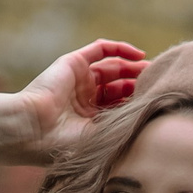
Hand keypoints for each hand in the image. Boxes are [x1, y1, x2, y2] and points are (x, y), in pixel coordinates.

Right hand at [0, 39, 146, 165]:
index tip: (158, 102)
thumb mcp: (101, 138)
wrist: (33, 130)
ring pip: (113, 67)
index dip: (138, 102)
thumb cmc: (66, 143)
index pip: (120, 106)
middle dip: (139, 83)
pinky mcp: (73, 63)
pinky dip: (119, 48)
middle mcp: (84, 99)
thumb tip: (153, 124)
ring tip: (152, 69)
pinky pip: (100, 49)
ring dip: (133, 67)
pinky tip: (139, 55)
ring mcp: (78, 80)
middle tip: (159, 83)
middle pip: (119, 86)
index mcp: (89, 120)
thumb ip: (122, 127)